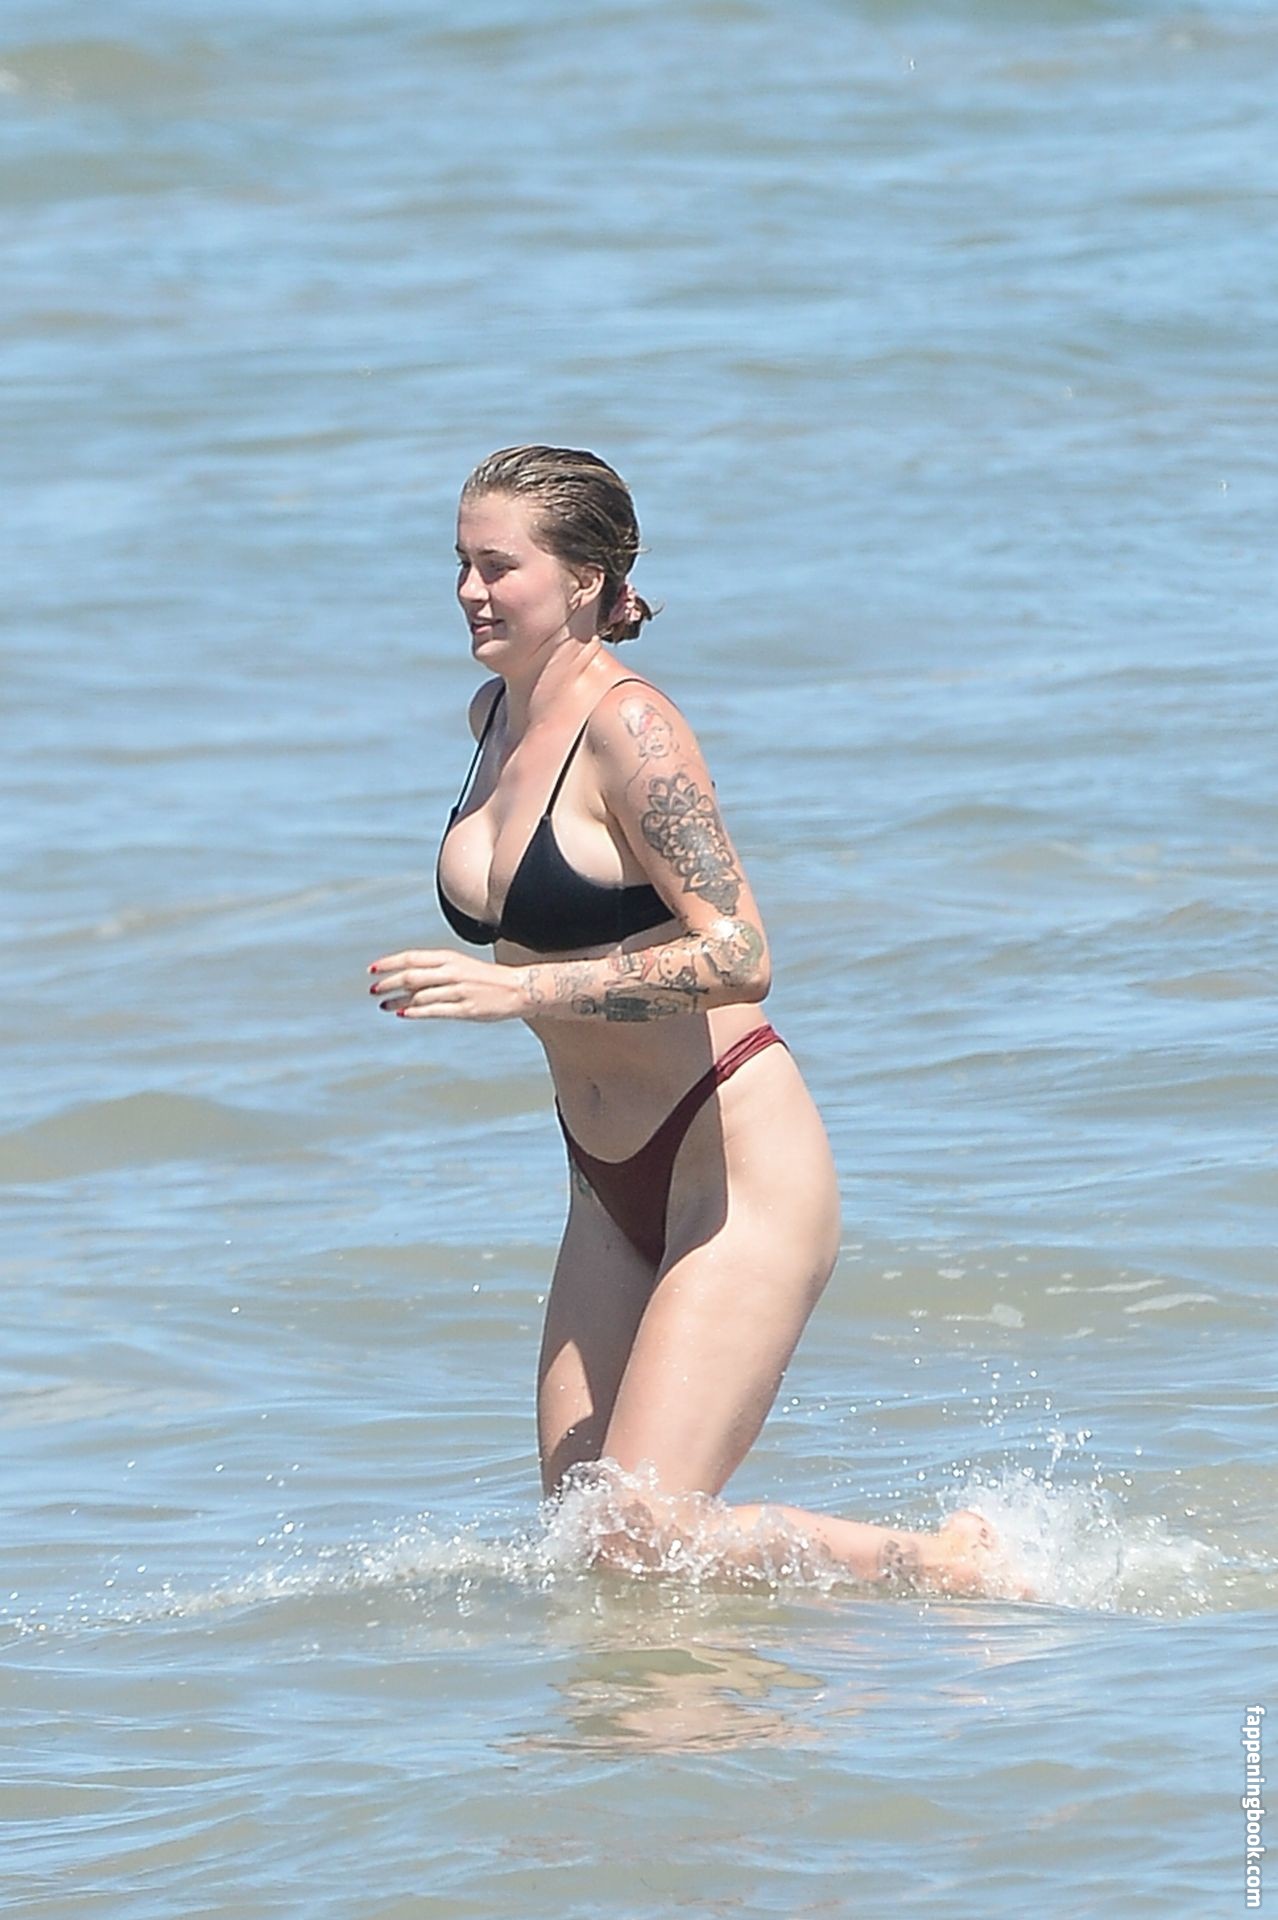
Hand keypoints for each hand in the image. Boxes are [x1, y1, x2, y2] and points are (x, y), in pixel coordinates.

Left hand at [368, 948, 529, 1022]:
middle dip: (388, 983)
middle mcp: (451, 972)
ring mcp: (458, 991)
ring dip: (397, 1000)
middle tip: (373, 990)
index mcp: (449, 958)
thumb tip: (404, 981)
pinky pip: (434, 1010)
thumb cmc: (485, 979)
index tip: (372, 970)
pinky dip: (415, 1012)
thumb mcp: (460, 966)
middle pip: (411, 976)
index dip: (389, 963)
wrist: (518, 989)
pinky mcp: (465, 1009)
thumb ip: (435, 971)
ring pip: (419, 995)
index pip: (411, 958)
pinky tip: (403, 1014)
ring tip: (383, 1006)